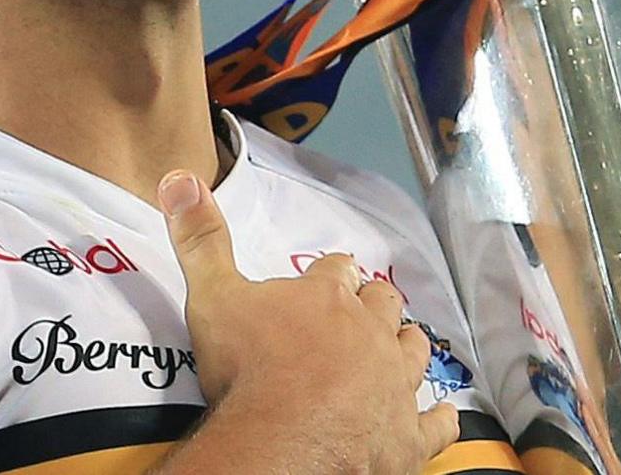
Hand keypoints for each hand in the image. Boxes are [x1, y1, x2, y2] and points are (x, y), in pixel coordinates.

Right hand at [155, 169, 459, 473]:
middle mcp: (369, 333)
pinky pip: (435, 423)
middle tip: (363, 310)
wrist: (282, 443)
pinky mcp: (406, 435)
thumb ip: (200, 239)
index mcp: (325, 298)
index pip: (336, 271)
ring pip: (413, 351)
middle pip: (382, 305)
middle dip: (374, 305)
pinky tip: (440, 415)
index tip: (331, 275)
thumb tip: (181, 178)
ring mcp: (393, 384)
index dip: (333, 274)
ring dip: (407, 346)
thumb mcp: (212, 296)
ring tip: (402, 344)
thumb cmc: (248, 371)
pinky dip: (438, 418)